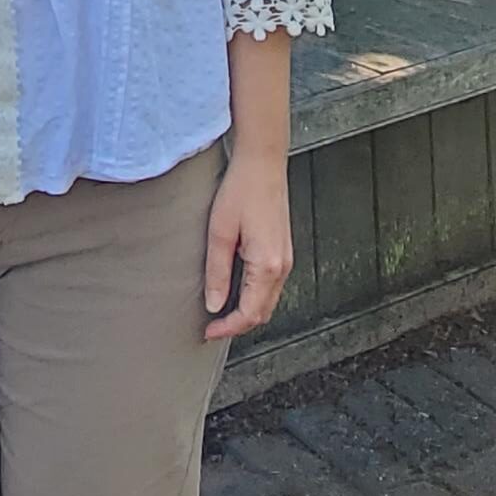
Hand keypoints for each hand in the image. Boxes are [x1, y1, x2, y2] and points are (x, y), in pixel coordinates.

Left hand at [202, 148, 291, 341]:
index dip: (228, 328)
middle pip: (263, 313)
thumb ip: (217, 272)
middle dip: (238, 325)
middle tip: (213, 327)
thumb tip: (214, 305)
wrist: (262, 163)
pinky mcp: (283, 249)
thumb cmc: (241, 190)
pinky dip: (255, 296)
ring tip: (221, 311)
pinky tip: (236, 290)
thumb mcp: (220, 232)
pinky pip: (271, 285)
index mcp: (267, 265)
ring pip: (269, 301)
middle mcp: (282, 266)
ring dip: (247, 311)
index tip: (209, 332)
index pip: (250, 314)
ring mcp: (286, 258)